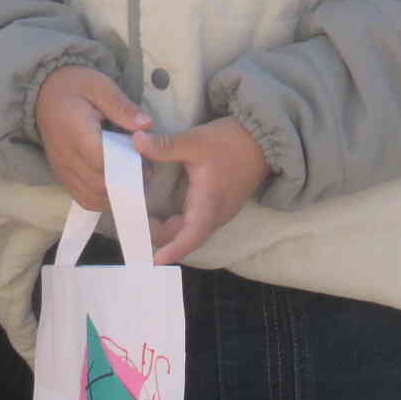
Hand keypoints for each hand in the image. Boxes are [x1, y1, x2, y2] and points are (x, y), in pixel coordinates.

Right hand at [34, 66, 149, 211]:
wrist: (44, 93)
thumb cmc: (74, 86)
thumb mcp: (99, 85)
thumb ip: (121, 106)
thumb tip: (146, 125)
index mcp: (76, 132)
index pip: (103, 163)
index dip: (128, 168)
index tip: (147, 162)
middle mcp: (66, 156)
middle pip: (99, 185)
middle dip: (126, 183)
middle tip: (145, 170)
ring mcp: (62, 169)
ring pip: (91, 197)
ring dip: (115, 194)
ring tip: (132, 178)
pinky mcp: (62, 175)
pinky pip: (82, 198)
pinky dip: (101, 199)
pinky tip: (115, 186)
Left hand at [135, 118, 270, 266]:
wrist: (264, 139)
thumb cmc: (230, 143)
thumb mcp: (195, 141)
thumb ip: (165, 145)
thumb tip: (136, 140)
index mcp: (209, 205)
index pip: (190, 237)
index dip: (173, 250)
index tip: (155, 260)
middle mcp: (217, 215)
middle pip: (187, 236)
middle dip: (163, 238)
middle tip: (137, 228)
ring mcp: (221, 211)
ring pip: (193, 230)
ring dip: (172, 231)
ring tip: (146, 222)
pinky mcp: (223, 205)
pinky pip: (200, 222)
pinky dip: (181, 224)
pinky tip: (166, 214)